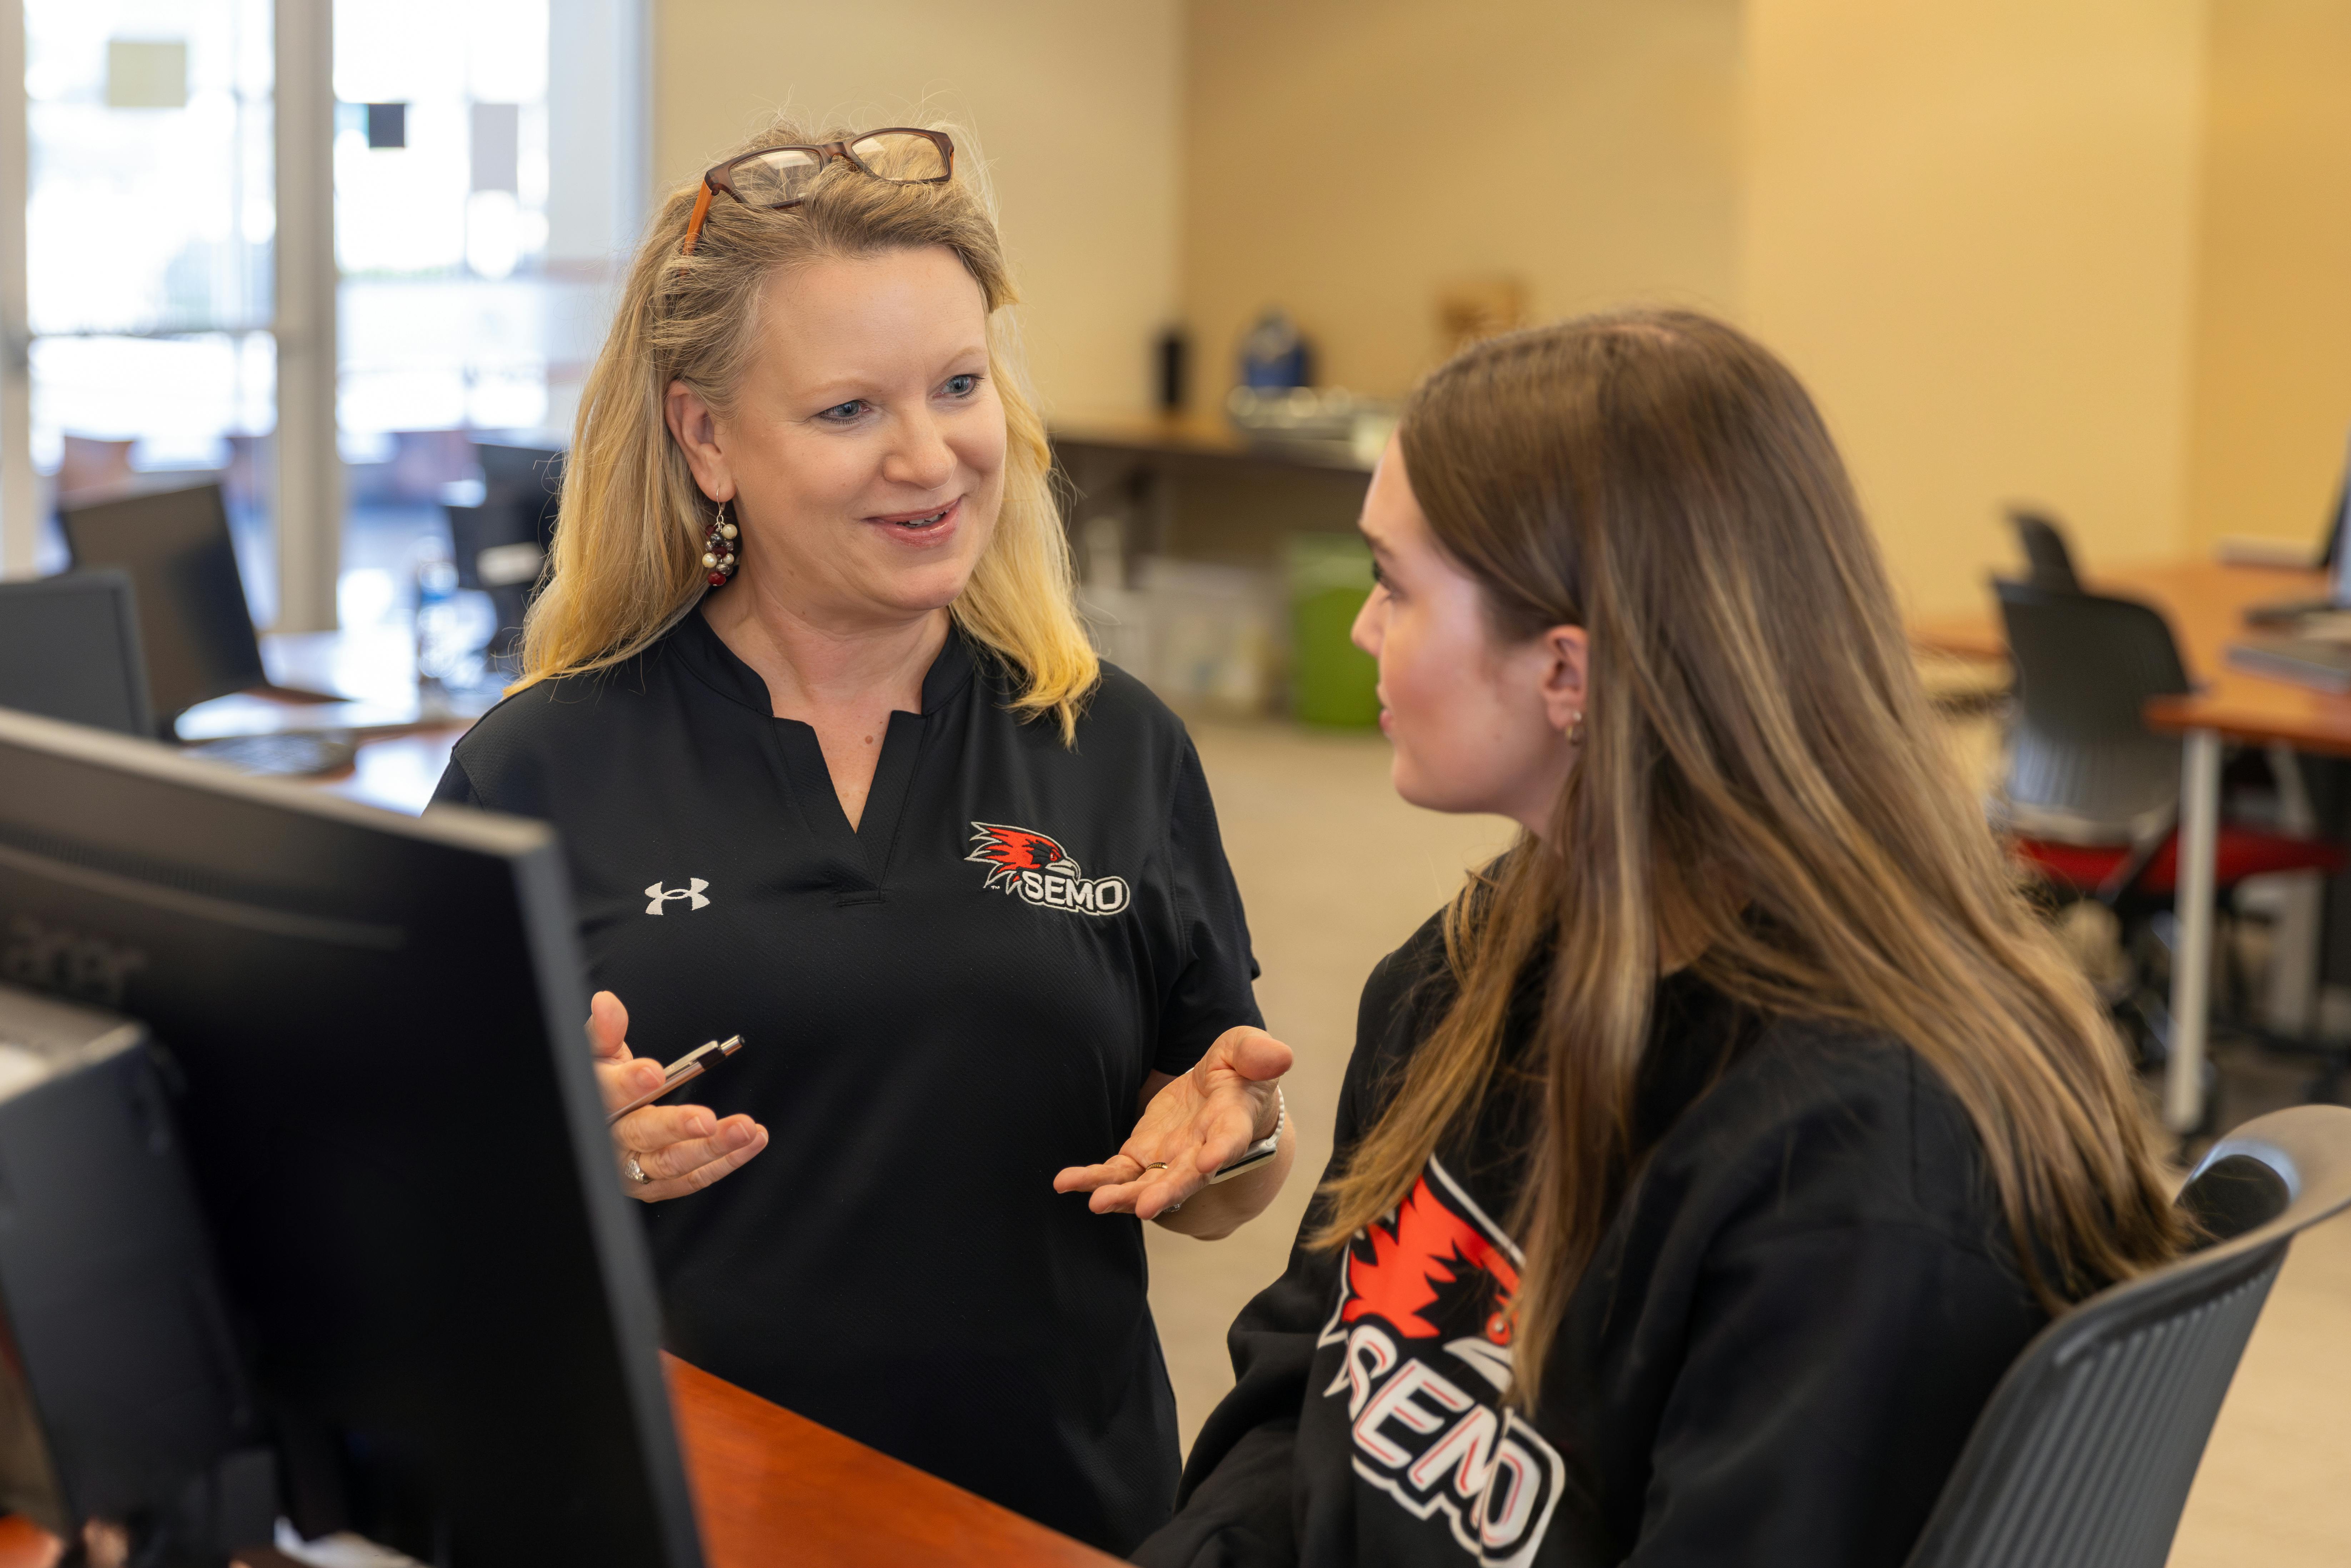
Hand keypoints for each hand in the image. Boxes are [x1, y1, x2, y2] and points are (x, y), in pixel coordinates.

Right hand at [590, 990, 768, 1201]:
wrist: (599, 1133)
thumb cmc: (603, 1088)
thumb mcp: (600, 1056)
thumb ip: (607, 1031)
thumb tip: (608, 1003)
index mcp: (598, 1104)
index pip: (607, 1094)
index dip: (628, 1083)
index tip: (652, 1073)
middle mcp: (613, 1143)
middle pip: (642, 1135)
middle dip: (676, 1127)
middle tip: (707, 1119)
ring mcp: (635, 1170)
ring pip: (673, 1163)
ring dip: (713, 1148)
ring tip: (745, 1129)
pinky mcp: (657, 1186)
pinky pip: (693, 1179)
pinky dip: (726, 1162)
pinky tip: (751, 1143)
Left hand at [1054, 1025, 1291, 1220]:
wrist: (1220, 1093)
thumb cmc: (1238, 1071)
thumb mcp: (1246, 1051)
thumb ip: (1256, 1053)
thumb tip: (1279, 1056)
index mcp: (1232, 1123)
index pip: (1230, 1140)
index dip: (1222, 1152)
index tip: (1210, 1162)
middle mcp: (1201, 1151)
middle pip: (1185, 1177)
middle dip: (1165, 1192)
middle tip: (1143, 1207)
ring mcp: (1170, 1159)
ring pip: (1147, 1184)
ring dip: (1122, 1195)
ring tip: (1097, 1203)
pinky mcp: (1141, 1155)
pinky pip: (1116, 1173)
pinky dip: (1092, 1179)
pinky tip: (1065, 1183)